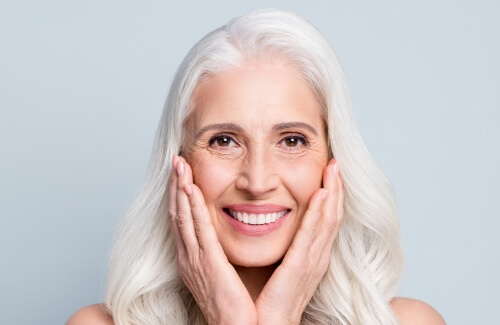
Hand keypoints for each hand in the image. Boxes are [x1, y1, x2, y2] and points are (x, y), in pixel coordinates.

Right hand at [168, 155, 256, 324]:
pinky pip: (198, 230)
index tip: (182, 174)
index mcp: (192, 259)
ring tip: (180, 165)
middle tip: (176, 160)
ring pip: (183, 217)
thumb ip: (220, 254)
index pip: (183, 220)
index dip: (180, 195)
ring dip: (180, 189)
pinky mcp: (207, 263)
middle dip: (175, 186)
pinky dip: (192, 207)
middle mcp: (188, 257)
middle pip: (177, 213)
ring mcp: (195, 260)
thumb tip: (224, 238)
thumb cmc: (235, 305)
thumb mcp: (222, 274)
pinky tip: (190, 188)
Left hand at [255, 159, 343, 324]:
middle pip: (332, 216)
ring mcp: (312, 262)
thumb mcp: (280, 268)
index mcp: (312, 256)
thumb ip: (284, 248)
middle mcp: (317, 257)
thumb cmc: (268, 300)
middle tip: (336, 163)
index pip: (326, 220)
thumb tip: (274, 225)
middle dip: (336, 188)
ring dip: (332, 193)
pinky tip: (321, 194)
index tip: (329, 172)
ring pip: (328, 221)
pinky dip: (318, 213)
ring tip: (333, 169)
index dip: (331, 195)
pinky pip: (311, 235)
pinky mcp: (301, 267)